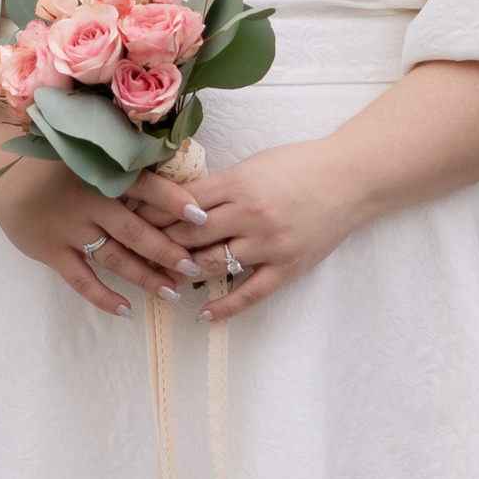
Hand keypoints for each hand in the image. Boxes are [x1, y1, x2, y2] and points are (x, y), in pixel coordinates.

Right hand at [0, 153, 208, 319]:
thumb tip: (169, 162)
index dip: (173, 200)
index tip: (201, 216)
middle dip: (167, 251)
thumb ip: (120, 161)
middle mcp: (88, 201)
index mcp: (101, 173)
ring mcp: (68, 229)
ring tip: (171, 292)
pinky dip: (103, 296)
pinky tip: (126, 310)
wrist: (0, 171)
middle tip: (193, 267)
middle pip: (135, 230)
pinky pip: (81, 279)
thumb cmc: (52, 160)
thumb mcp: (85, 150)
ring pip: (114, 257)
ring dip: (144, 277)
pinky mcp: (51, 251)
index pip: (145, 186)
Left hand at [125, 141, 359, 323]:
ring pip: (212, 265)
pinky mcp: (287, 267)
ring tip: (158, 279)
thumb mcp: (253, 164)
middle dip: (157, 243)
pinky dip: (223, 306)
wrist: (351, 179)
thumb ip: (218, 185)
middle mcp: (251, 215)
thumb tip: (175, 200)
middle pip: (190, 235)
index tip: (128, 217)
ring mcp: (270, 244)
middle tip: (132, 251)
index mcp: (239, 183)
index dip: (151, 212)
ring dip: (182, 273)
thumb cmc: (299, 166)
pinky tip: (202, 313)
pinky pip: (250, 293)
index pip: (182, 203)